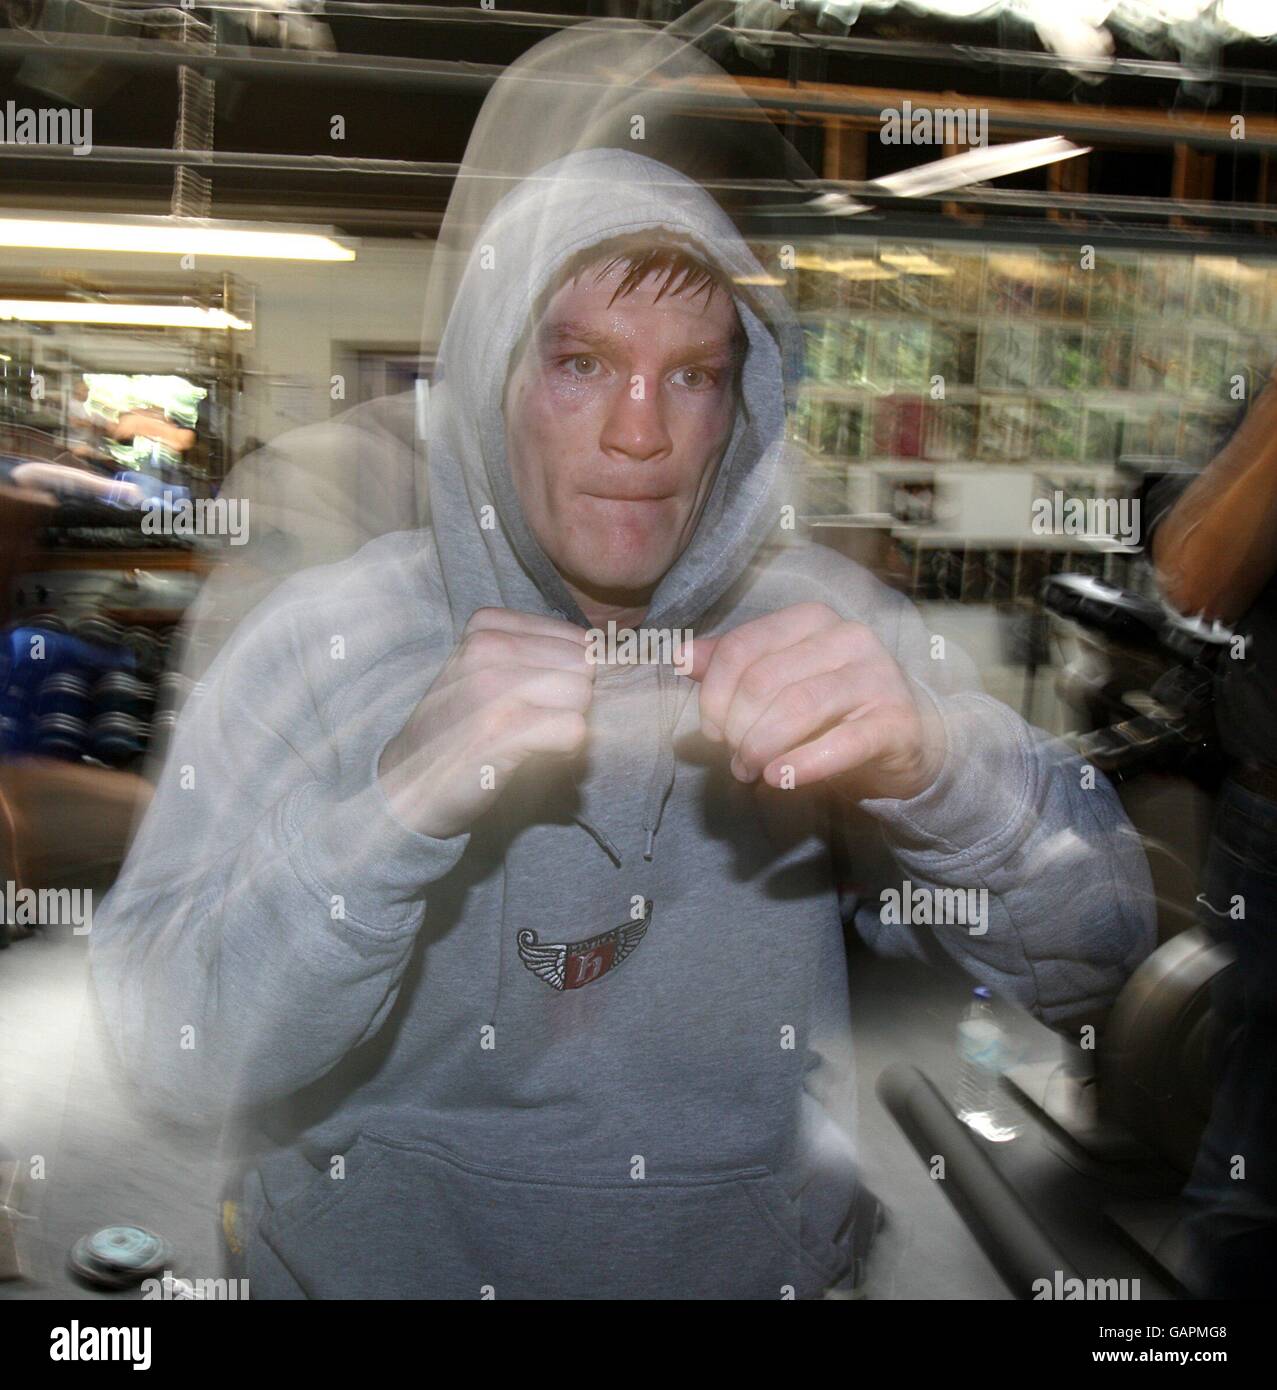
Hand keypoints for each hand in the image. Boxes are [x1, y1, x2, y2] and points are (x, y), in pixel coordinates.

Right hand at [378, 607, 593, 838]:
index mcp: (488, 625)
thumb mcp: (487, 671)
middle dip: (573, 701)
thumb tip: (612, 654)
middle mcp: (488, 647)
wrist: (407, 784)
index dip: (571, 677)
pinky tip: (531, 756)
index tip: (537, 701)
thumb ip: (539, 654)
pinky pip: (573, 730)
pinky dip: (564, 750)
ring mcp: (492, 687)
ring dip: (568, 726)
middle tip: (535, 724)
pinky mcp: (501, 731)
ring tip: (528, 739)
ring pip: (582, 696)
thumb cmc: (460, 729)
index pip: (578, 639)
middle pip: (584, 666)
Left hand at [687, 602, 944, 801]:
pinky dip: (802, 765)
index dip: (714, 695)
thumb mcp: (778, 681)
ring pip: (798, 708)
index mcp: (810, 619)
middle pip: (763, 680)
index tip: (712, 731)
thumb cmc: (830, 710)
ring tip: (751, 771)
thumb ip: (730, 665)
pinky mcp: (897, 720)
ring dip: (762, 748)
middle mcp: (848, 636)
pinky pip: (841, 743)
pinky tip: (779, 779)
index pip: (741, 648)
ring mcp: (877, 675)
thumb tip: (680, 656)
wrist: (903, 742)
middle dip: (737, 728)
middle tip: (735, 760)